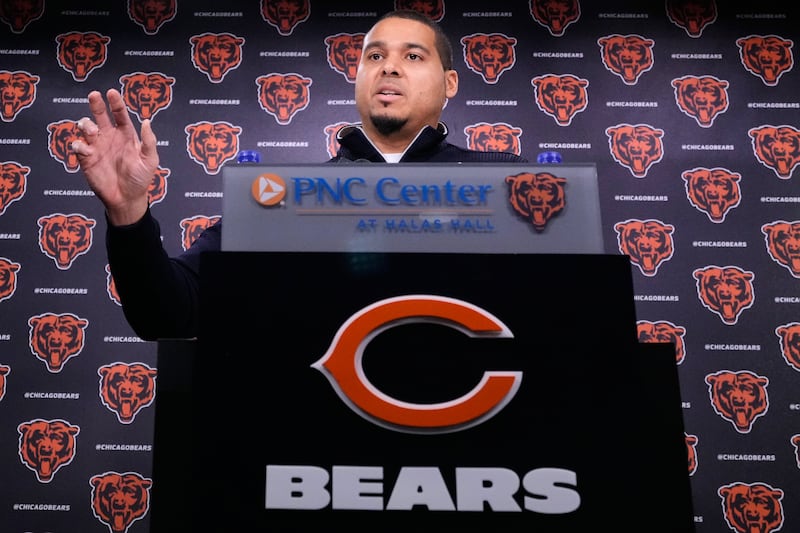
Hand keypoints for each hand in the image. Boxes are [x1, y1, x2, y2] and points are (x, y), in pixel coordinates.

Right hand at [72, 89, 158, 225]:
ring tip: (93, 131)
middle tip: (94, 96)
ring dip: (86, 125)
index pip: (120, 115)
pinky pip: (78, 146)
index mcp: (126, 135)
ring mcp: (97, 146)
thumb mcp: (150, 160)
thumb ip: (149, 141)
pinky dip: (78, 144)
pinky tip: (84, 148)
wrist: (127, 198)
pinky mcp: (86, 158)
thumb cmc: (140, 178)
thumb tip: (147, 121)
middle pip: (100, 115)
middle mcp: (110, 137)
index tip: (111, 93)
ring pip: (86, 127)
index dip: (116, 103)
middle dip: (96, 104)